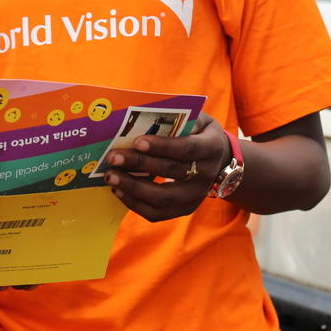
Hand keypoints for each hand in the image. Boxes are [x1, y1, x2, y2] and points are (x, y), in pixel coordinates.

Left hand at [104, 113, 232, 221]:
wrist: (220, 161)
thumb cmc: (200, 134)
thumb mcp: (198, 120)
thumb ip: (179, 118)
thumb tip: (145, 117)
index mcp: (211, 148)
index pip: (185, 148)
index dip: (161, 146)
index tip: (136, 142)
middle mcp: (206, 175)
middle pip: (170, 172)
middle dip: (139, 164)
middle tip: (113, 157)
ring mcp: (195, 196)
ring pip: (162, 198)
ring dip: (132, 188)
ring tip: (111, 176)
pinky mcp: (184, 209)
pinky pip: (157, 213)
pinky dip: (134, 203)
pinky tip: (118, 190)